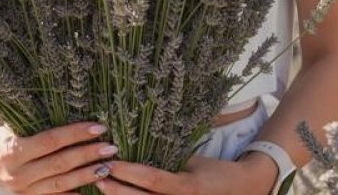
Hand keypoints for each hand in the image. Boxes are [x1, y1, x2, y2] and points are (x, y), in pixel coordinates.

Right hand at [0, 122, 119, 193]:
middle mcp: (17, 174)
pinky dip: (75, 193)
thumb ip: (36, 121)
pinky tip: (94, 187)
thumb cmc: (0, 136)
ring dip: (87, 175)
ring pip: (61, 183)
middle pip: (60, 163)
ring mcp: (23, 190)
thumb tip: (72, 105)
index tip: (99, 127)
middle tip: (110, 147)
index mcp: (12, 151)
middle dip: (88, 155)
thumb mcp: (12, 125)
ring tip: (108, 166)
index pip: (52, 141)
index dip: (76, 133)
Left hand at [96, 153, 277, 194]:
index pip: (152, 180)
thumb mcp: (194, 162)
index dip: (129, 172)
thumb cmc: (217, 172)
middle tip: (96, 176)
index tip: (111, 162)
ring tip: (102, 187)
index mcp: (187, 187)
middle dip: (116, 189)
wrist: (241, 191)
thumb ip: (169, 160)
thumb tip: (139, 147)